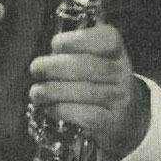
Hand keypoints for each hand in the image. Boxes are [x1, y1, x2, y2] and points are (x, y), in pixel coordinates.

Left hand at [28, 24, 150, 158]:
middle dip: (57, 66)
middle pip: (90, 66)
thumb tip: (45, 57)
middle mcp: (122, 72)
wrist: (124, 116)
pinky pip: (87, 115)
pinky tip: (49, 107)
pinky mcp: (113, 122)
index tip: (56, 44)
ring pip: (86, 91)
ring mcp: (120, 98)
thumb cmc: (97, 81)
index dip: (79, 40)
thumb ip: (72, 51)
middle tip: (36, 69)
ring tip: (36, 92)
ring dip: (54, 91)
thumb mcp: (93, 58)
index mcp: (116, 50)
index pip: (107, 38)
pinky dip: (63, 110)